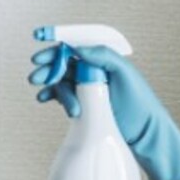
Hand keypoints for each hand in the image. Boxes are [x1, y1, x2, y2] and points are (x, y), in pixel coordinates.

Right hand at [28, 43, 179, 179]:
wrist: (144, 133)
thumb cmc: (140, 102)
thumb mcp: (125, 74)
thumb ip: (104, 56)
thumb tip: (78, 47)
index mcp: (103, 58)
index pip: (76, 46)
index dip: (57, 46)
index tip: (39, 47)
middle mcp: (94, 70)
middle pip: (64, 63)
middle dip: (48, 68)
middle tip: (35, 77)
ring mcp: (88, 86)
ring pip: (63, 81)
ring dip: (53, 86)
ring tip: (45, 96)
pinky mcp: (85, 102)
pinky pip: (64, 95)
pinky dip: (53, 96)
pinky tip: (45, 98)